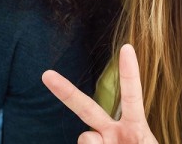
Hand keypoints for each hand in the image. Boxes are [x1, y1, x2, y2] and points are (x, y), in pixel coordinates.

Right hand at [42, 45, 156, 143]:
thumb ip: (122, 139)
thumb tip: (87, 137)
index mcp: (135, 128)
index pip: (131, 96)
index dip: (129, 73)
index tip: (127, 47)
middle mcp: (112, 133)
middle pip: (87, 108)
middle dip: (65, 91)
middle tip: (46, 74)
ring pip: (84, 139)